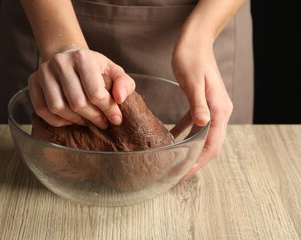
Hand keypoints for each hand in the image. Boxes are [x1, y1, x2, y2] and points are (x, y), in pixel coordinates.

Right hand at [28, 48, 134, 128]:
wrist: (67, 56)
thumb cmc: (93, 67)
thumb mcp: (113, 71)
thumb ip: (124, 84)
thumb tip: (120, 99)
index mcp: (82, 57)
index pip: (95, 92)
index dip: (108, 110)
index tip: (116, 119)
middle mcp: (60, 62)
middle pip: (77, 102)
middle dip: (93, 117)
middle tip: (102, 123)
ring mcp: (44, 72)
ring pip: (57, 108)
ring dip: (75, 120)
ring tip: (86, 121)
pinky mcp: (33, 82)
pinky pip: (42, 110)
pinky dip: (57, 121)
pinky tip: (70, 120)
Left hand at [172, 38, 232, 179]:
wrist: (195, 41)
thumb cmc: (192, 59)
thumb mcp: (193, 82)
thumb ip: (198, 105)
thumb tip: (203, 124)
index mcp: (219, 109)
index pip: (213, 143)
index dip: (200, 161)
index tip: (186, 173)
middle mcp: (219, 111)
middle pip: (211, 144)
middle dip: (196, 160)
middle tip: (179, 173)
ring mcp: (212, 107)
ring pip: (203, 136)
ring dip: (191, 149)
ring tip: (176, 161)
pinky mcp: (202, 103)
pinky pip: (195, 124)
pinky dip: (186, 133)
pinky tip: (172, 138)